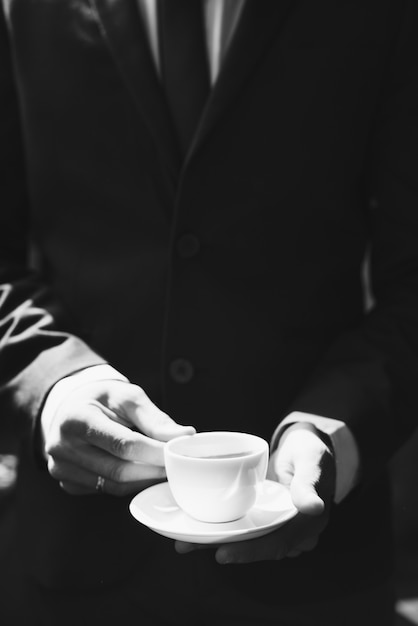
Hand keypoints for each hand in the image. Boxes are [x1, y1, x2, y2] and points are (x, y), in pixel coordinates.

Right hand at [43, 379, 194, 495]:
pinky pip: (104, 490)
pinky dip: (127, 485)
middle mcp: (62, 446)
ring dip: (143, 481)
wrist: (72, 406)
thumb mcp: (127, 396)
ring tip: (162, 469)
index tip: (176, 452)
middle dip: (152, 470)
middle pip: (118, 470)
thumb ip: (154, 418)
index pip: (122, 444)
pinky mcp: (67, 482)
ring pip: (112, 486)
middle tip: (175, 465)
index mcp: (76, 418)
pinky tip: (140, 473)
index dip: (154, 452)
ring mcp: (61, 468)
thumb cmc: (103, 399)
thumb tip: (184, 436)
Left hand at [175, 422, 334, 562]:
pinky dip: (221, 530)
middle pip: (255, 547)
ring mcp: (277, 526)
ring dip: (216, 542)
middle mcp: (292, 532)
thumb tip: (313, 508)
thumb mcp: (311, 462)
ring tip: (182, 543)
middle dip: (222, 549)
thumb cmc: (311, 451)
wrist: (308, 446)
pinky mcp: (264, 518)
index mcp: (308, 524)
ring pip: (246, 540)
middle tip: (186, 546)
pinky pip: (243, 528)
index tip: (222, 553)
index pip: (276, 544)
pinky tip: (195, 529)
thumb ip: (309, 484)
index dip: (250, 551)